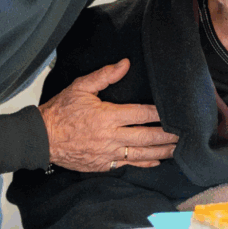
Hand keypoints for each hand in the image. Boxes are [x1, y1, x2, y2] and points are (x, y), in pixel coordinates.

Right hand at [38, 59, 178, 172]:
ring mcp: (107, 153)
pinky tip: (157, 162)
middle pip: (146, 136)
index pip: (141, 113)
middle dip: (168, 135)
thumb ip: (105, 76)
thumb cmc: (60, 111)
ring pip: (141, 153)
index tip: (175, 112)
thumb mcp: (80, 87)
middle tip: (186, 134)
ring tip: (179, 149)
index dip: (159, 113)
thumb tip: (125, 64)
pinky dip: (144, 163)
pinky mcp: (103, 164)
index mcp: (107, 116)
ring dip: (161, 151)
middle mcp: (110, 136)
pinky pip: (128, 164)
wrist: (41, 139)